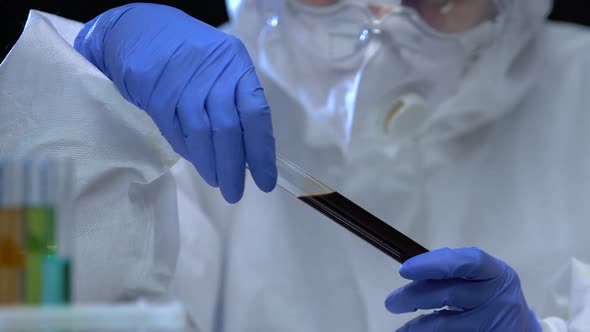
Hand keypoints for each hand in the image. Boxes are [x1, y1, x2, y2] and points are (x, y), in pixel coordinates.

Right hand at [74, 3, 276, 202]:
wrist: (137, 29)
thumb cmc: (189, 53)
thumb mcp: (221, 66)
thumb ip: (237, 102)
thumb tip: (251, 150)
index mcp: (236, 65)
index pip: (256, 114)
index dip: (261, 151)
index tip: (265, 180)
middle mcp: (212, 72)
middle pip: (228, 129)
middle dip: (233, 167)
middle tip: (235, 192)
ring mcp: (182, 82)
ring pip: (201, 134)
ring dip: (210, 165)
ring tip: (218, 182)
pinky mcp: (155, 93)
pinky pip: (175, 132)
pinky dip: (188, 151)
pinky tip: (197, 161)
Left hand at [385, 247, 540, 330]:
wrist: (521, 330)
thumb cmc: (490, 297)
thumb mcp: (480, 279)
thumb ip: (452, 272)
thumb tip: (411, 270)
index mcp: (496, 273)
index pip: (468, 262)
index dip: (434, 264)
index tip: (405, 270)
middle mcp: (499, 297)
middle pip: (451, 294)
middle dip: (415, 296)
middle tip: (391, 302)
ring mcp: (496, 323)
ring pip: (448, 325)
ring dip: (418, 326)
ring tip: (402, 330)